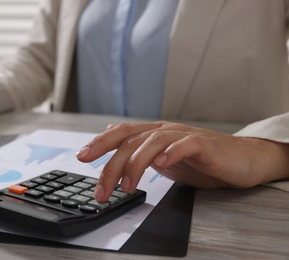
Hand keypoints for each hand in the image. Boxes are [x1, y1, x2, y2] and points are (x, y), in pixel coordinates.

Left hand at [76, 121, 288, 201]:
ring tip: (126, 186)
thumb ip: (142, 154)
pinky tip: (162, 164)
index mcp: (153, 135)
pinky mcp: (205, 144)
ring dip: (136, 164)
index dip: (99, 142)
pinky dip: (172, 152)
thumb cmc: (201, 162)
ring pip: (153, 141)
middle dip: (111, 164)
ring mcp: (184, 136)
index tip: (81, 156)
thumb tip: (117, 151)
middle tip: (101, 190)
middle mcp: (165, 131)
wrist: (241, 160)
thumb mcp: (164, 160)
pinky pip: (186, 144)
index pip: (121, 134)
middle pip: (131, 140)